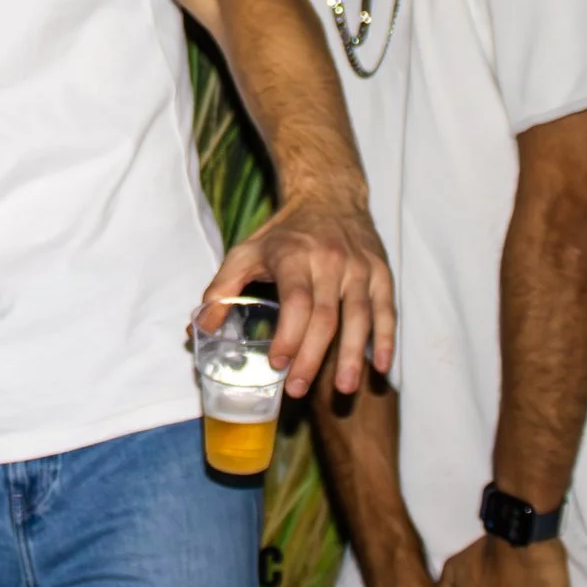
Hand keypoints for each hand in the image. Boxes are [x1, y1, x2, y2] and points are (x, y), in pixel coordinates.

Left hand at [203, 192, 394, 395]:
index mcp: (294, 256)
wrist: (330, 196)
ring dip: (352, 356)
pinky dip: (386, 341)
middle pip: (325, 316)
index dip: (288, 335)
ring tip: (343, 389)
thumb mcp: (246, 252)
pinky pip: (387, 311)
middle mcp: (330, 261)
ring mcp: (360, 268)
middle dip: (312, 357)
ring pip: (359, 317)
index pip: (295, 301)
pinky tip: (381, 367)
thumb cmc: (284, 233)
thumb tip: (199, 329)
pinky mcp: (382, 273)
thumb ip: (221, 289)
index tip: (277, 364)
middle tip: (297, 389)